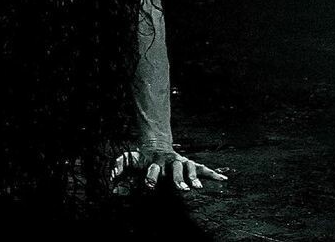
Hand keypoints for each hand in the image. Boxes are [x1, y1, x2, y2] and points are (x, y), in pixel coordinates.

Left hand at [112, 147, 227, 191]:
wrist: (155, 144)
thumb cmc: (141, 158)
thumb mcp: (129, 159)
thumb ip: (119, 167)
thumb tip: (111, 182)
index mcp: (154, 161)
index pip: (153, 169)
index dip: (151, 177)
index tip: (150, 186)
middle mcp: (169, 161)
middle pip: (175, 169)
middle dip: (178, 179)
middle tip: (182, 190)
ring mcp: (181, 162)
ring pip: (189, 168)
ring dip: (194, 178)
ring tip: (198, 188)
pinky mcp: (189, 164)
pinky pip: (202, 168)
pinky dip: (212, 173)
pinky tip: (223, 179)